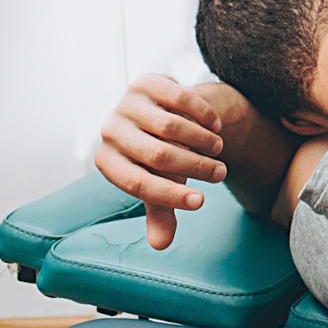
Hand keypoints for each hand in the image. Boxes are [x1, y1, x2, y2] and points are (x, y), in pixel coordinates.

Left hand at [95, 75, 228, 249]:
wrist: (156, 112)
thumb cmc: (155, 157)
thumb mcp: (157, 182)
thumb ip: (159, 210)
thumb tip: (160, 245)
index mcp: (106, 161)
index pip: (138, 184)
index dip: (170, 196)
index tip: (201, 203)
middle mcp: (110, 131)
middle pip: (160, 156)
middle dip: (196, 168)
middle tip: (220, 175)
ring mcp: (126, 103)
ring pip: (173, 128)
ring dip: (203, 142)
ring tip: (218, 150)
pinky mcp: (145, 82)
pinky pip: (181, 99)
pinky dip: (203, 115)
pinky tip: (215, 126)